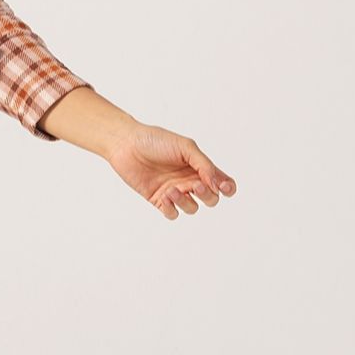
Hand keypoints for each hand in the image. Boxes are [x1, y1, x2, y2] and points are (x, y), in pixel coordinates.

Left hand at [108, 120, 236, 218]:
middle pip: (210, 198)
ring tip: (172, 190)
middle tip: (195, 186)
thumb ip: (204, 165)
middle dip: (207, 195)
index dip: (227, 188)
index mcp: (199, 166)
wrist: (127, 145)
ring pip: (192, 208)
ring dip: (185, 202)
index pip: (221, 181)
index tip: (224, 188)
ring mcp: (174, 191)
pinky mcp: (158, 199)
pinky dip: (172, 209)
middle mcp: (189, 180)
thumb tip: (218, 184)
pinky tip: (165, 198)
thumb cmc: (156, 141)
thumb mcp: (186, 148)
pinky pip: (172, 213)